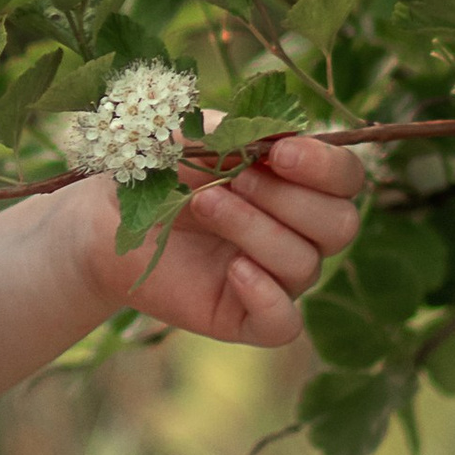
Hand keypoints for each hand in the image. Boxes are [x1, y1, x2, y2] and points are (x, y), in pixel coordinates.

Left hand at [82, 131, 365, 347]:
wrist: (107, 214)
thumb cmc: (159, 169)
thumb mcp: (199, 137)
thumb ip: (243, 132)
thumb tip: (287, 136)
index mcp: (299, 185)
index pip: (347, 179)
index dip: (325, 167)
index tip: (280, 153)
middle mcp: (299, 234)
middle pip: (339, 225)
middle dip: (288, 199)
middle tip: (232, 179)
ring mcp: (276, 277)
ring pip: (305, 265)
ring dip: (255, 230)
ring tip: (204, 205)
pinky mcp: (245, 318)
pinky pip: (284, 322)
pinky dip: (266, 295)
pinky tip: (232, 269)